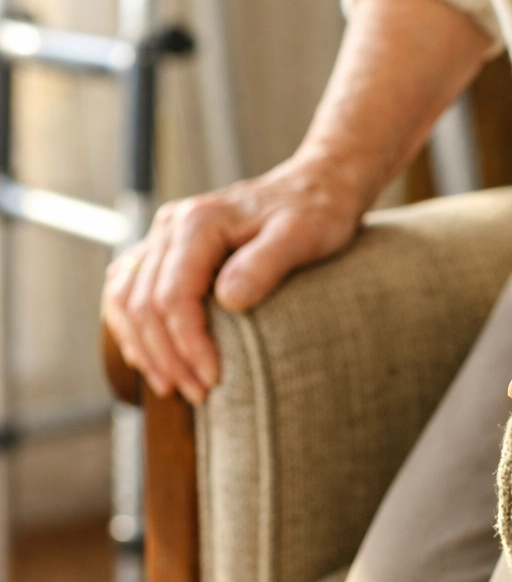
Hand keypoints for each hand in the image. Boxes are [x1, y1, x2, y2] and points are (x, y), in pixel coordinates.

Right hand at [103, 151, 360, 404]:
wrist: (315, 187)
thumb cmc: (315, 212)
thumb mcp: (302, 235)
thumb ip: (266, 264)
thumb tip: (229, 300)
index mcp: (199, 222)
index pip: (173, 296)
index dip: (188, 344)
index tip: (213, 378)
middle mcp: (171, 225)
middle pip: (143, 303)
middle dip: (167, 356)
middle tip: (198, 395)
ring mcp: (164, 236)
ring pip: (126, 299)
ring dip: (145, 348)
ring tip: (173, 387)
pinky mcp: (168, 249)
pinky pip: (129, 291)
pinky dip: (134, 328)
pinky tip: (152, 358)